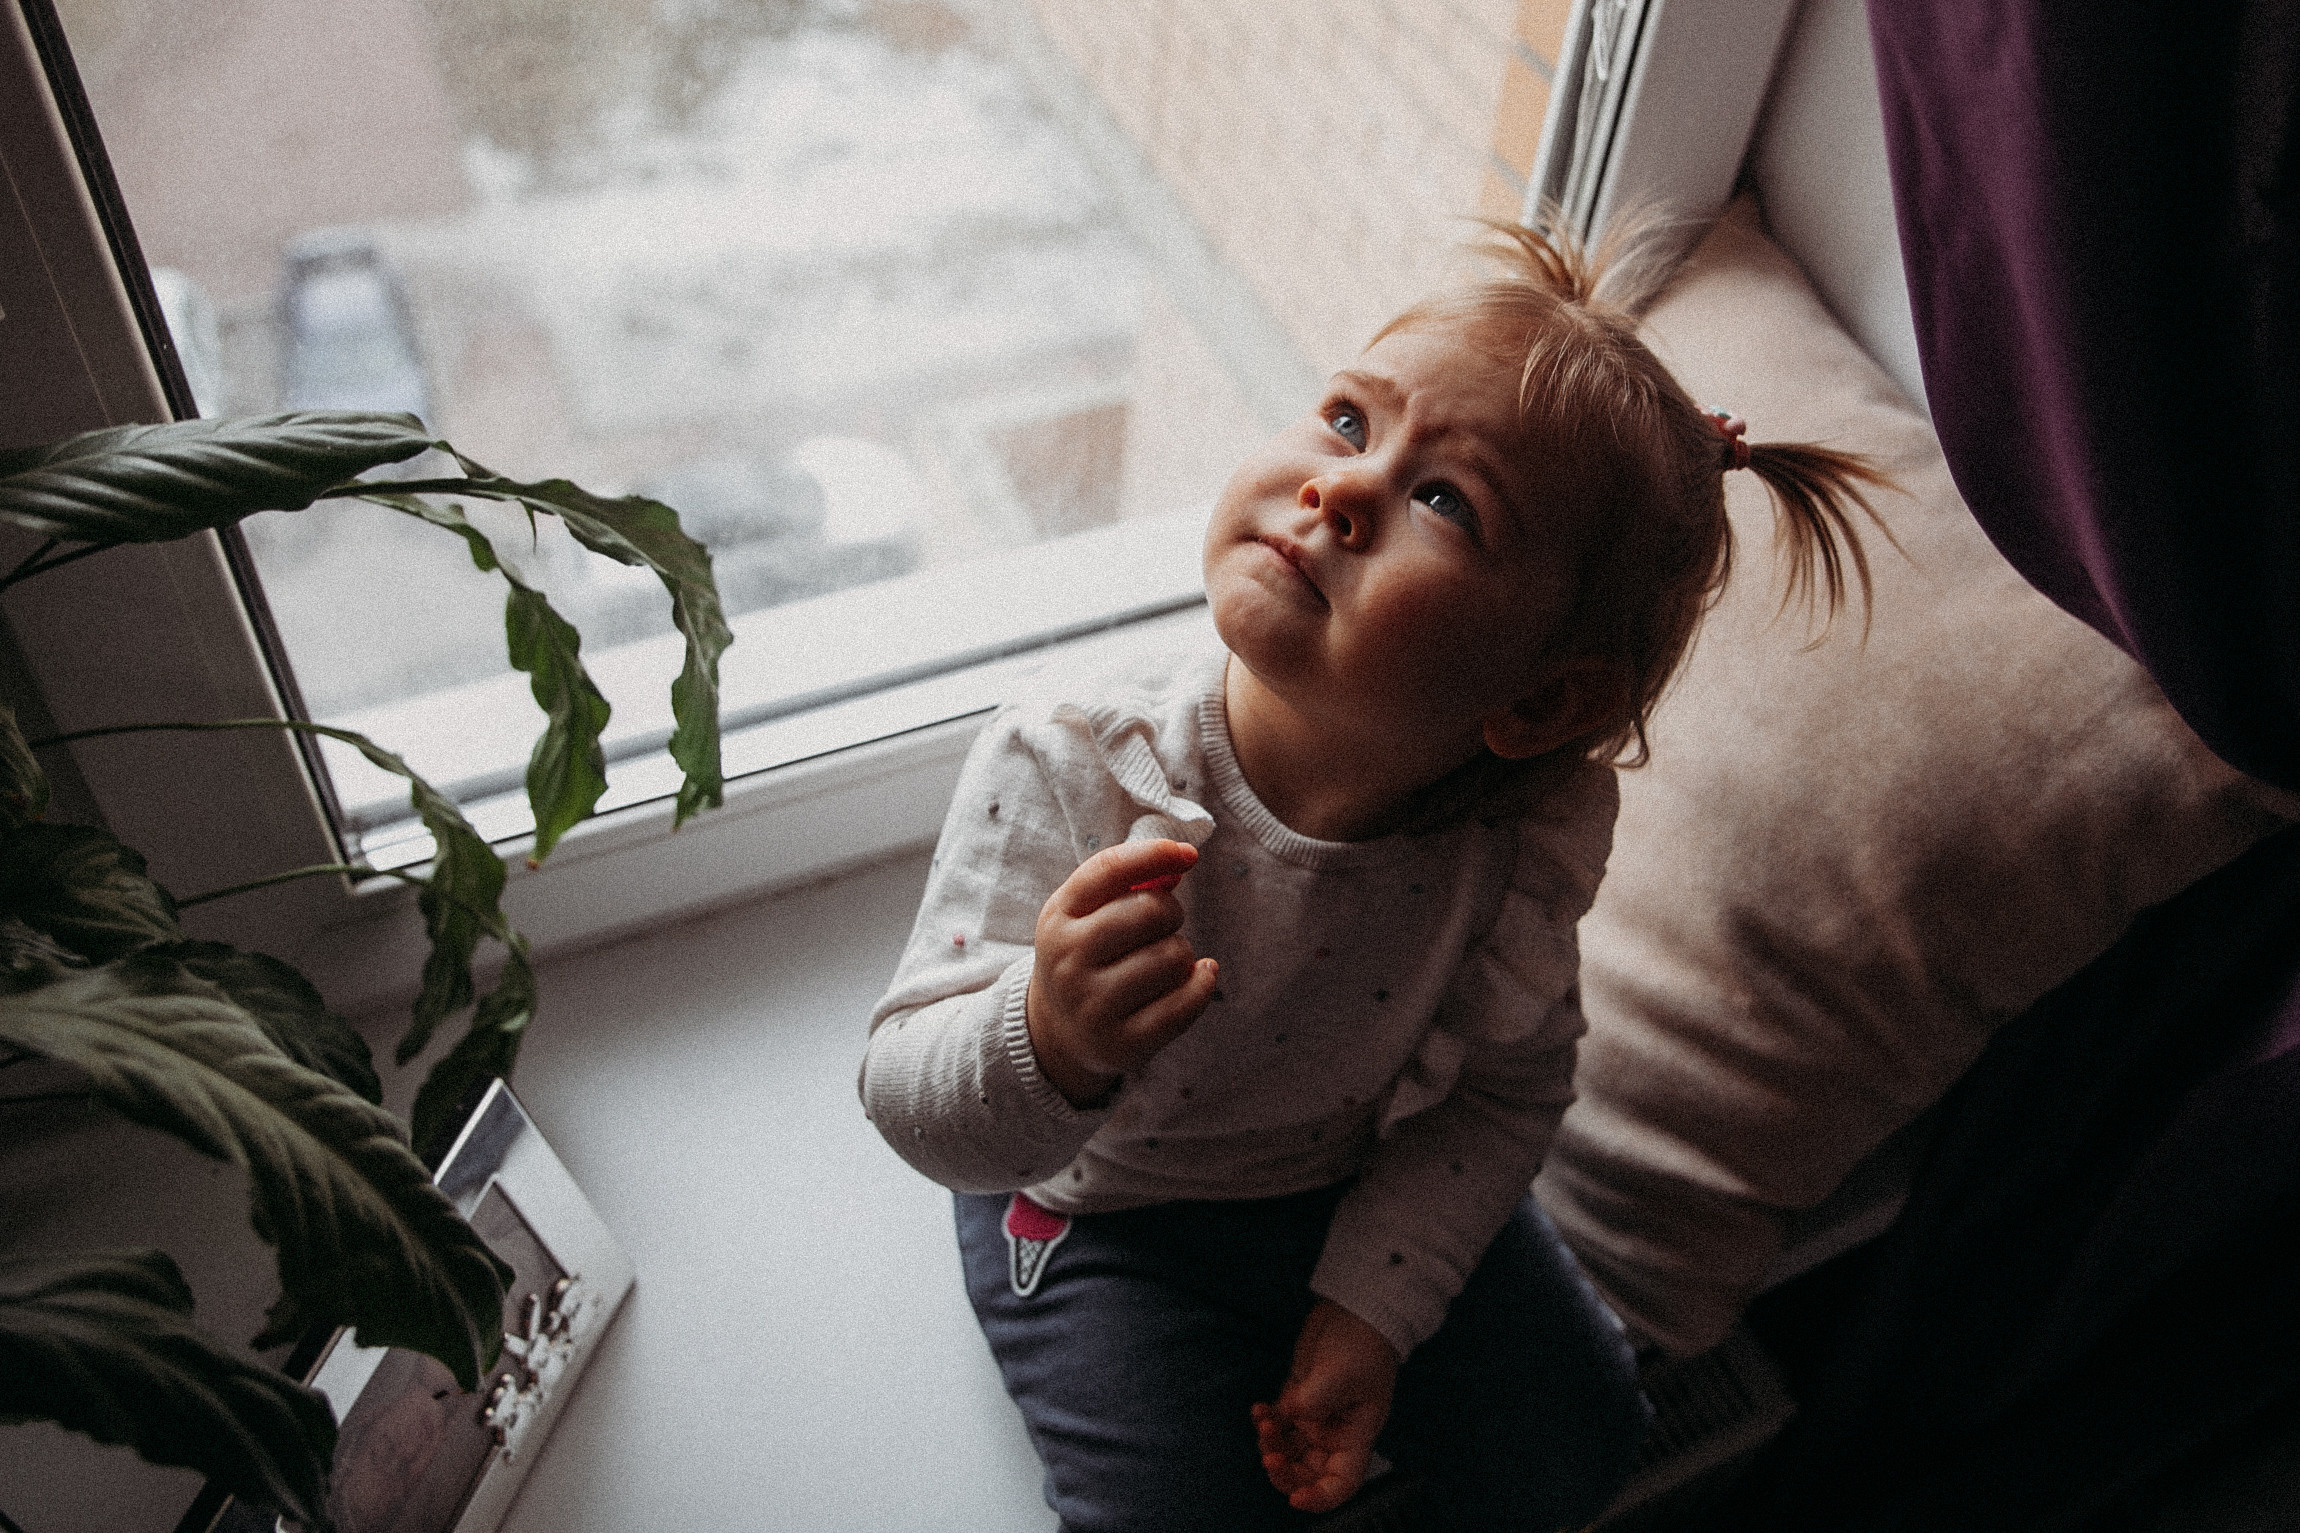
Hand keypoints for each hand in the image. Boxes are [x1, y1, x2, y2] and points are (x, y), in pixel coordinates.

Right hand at [1026, 839, 1217, 1106]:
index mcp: (1057, 918)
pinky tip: (1198, 977)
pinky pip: (1185, 1003)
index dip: (1155, 854)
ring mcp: (1092, 1006)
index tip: (1188, 855)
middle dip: (1171, 912)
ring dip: (1182, 954)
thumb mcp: (1090, 913)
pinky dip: (1202, 984)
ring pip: (1173, 957)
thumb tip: (1180, 860)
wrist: (1060, 1031)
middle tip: (1162, 926)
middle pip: (1151, 911)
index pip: (1109, 870)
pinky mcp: (1123, 1043)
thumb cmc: (1088, 955)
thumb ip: (1131, 882)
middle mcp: (1068, 962)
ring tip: (1163, 962)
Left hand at [1252, 1299, 1399, 1513]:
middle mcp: (1335, 1433)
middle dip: (1286, 1472)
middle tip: (1269, 1458)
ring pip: (1288, 1451)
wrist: (1353, 1311)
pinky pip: (1277, 1424)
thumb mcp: (1342, 1373)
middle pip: (1309, 1473)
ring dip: (1271, 1445)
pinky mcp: (1298, 1400)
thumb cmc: (1361, 1344)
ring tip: (1263, 1421)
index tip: (1295, 1498)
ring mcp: (1315, 1418)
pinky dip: (1265, 1422)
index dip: (1320, 1498)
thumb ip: (1314, 1400)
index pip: (1342, 1482)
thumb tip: (1289, 1413)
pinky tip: (1257, 1409)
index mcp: (1356, 1436)